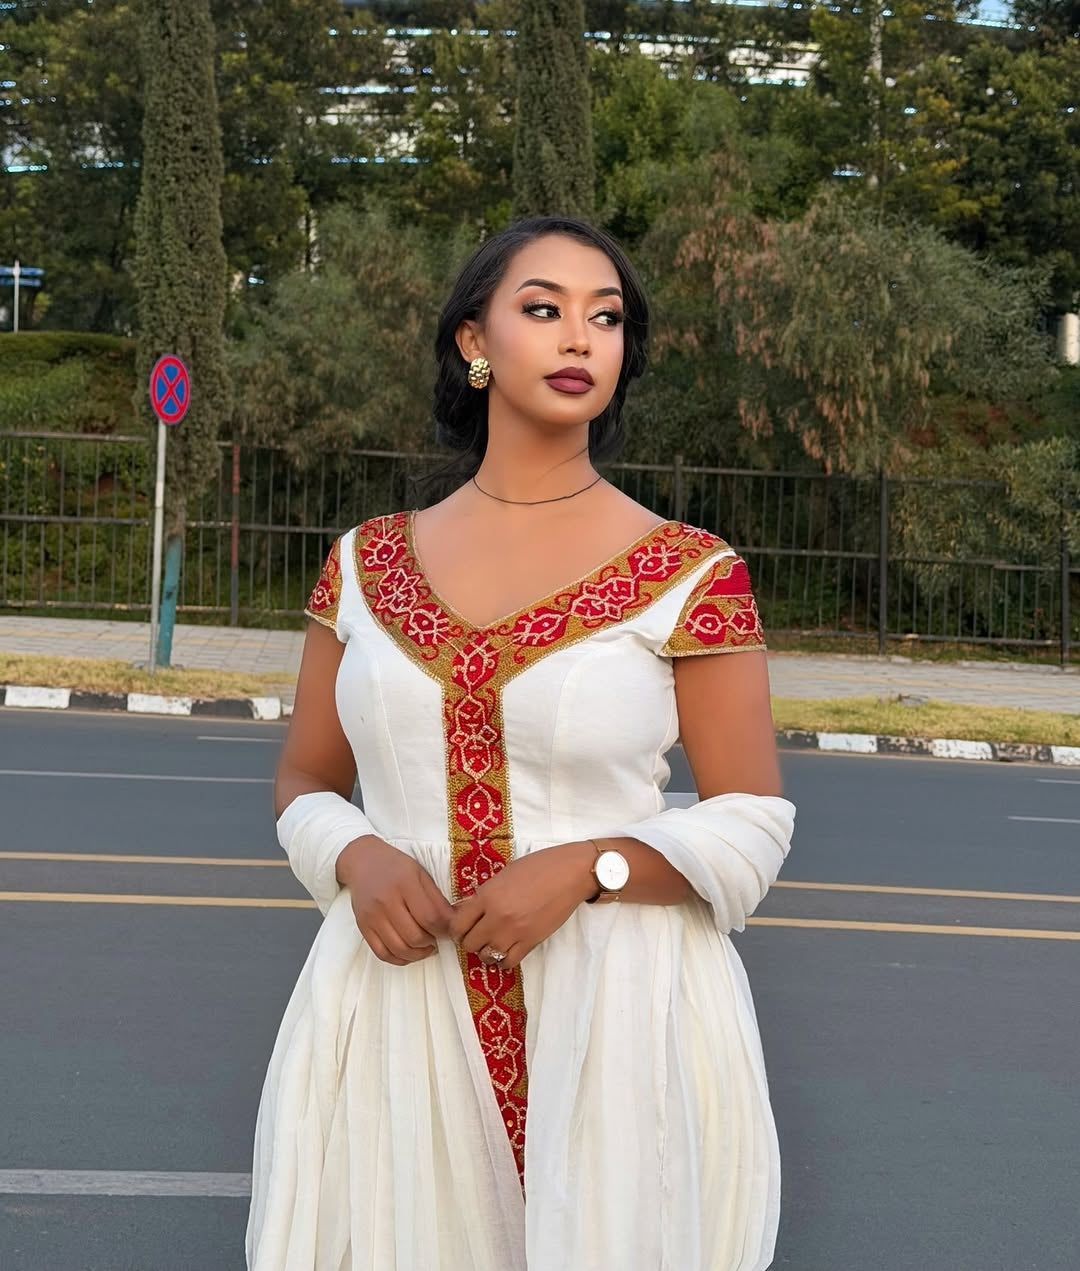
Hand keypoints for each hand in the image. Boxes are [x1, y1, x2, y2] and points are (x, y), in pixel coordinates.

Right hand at [337, 836, 455, 965]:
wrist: (363, 862)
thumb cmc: (396, 867)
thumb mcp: (421, 874)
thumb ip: (437, 898)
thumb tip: (454, 923)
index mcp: (405, 883)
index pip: (430, 917)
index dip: (444, 929)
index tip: (450, 930)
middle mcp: (386, 901)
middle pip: (415, 936)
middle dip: (432, 942)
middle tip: (438, 937)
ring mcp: (372, 916)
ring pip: (399, 949)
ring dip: (418, 953)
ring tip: (426, 946)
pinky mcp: (363, 927)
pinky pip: (382, 953)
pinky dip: (400, 959)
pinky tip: (410, 952)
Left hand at [448, 841, 596, 969]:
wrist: (569, 874)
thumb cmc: (538, 867)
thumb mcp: (504, 874)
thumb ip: (486, 894)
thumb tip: (469, 910)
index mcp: (487, 896)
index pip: (458, 924)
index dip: (457, 929)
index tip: (462, 929)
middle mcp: (497, 917)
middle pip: (470, 943)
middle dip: (470, 941)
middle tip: (478, 935)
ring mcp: (514, 932)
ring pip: (486, 956)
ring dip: (486, 951)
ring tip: (492, 943)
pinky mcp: (531, 942)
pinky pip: (508, 962)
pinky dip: (503, 960)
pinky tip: (506, 951)